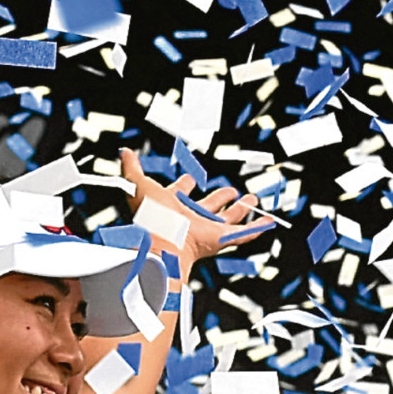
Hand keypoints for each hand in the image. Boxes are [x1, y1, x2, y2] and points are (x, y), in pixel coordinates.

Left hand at [119, 152, 271, 277]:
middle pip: (209, 206)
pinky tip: (268, 222)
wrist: (161, 242)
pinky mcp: (220, 240)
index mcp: (171, 206)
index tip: (192, 178)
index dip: (186, 184)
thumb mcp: (138, 185)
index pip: (180, 192)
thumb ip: (132, 168)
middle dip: (220, 198)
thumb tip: (125, 151)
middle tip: (230, 191)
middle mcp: (190, 218)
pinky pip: (243, 234)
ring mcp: (206, 230)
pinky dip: (257, 229)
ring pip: (228, 219)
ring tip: (251, 199)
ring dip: (240, 210)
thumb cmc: (149, 217)